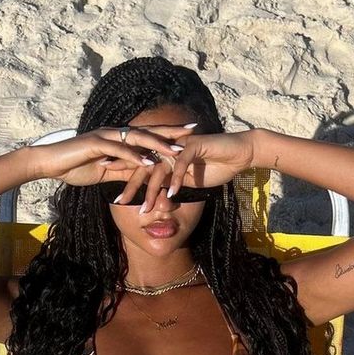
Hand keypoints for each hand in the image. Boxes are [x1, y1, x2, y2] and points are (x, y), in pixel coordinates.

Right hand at [29, 124, 197, 185]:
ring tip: (176, 150)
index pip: (149, 134)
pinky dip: (134, 156)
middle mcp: (115, 133)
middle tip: (194, 130)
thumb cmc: (76, 167)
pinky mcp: (96, 144)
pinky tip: (148, 162)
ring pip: (137, 139)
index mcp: (119, 139)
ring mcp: (106, 136)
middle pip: (149, 131)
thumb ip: (124, 171)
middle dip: (172, 131)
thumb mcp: (106, 172)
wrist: (51, 164)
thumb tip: (142, 175)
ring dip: (158, 144)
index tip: (190, 134)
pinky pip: (119, 150)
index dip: (169, 134)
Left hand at [102, 130, 257, 211]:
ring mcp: (179, 145)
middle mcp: (168, 147)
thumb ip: (174, 184)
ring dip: (151, 191)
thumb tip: (160, 196)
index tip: (114, 193)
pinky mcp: (193, 145)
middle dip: (131, 185)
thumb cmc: (216, 166)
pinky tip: (171, 196)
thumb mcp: (190, 180)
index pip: (141, 166)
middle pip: (144, 166)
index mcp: (165, 154)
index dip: (126, 179)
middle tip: (118, 200)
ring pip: (159, 168)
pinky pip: (180, 164)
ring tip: (144, 209)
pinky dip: (176, 181)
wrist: (239, 154)